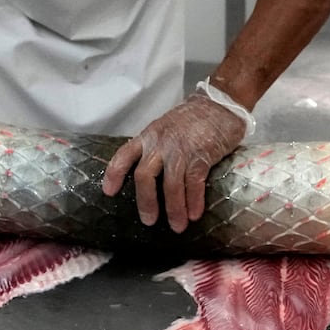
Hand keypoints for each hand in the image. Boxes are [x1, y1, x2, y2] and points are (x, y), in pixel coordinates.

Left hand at [103, 88, 250, 232]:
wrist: (221, 102)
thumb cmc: (196, 118)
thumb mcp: (168, 129)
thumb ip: (159, 148)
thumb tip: (155, 175)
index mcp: (149, 136)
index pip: (124, 155)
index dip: (114, 174)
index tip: (108, 192)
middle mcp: (160, 143)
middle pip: (144, 176)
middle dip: (146, 202)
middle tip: (149, 221)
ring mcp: (180, 149)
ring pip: (170, 185)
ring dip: (173, 209)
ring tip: (178, 226)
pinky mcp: (201, 155)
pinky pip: (194, 183)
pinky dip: (193, 201)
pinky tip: (194, 214)